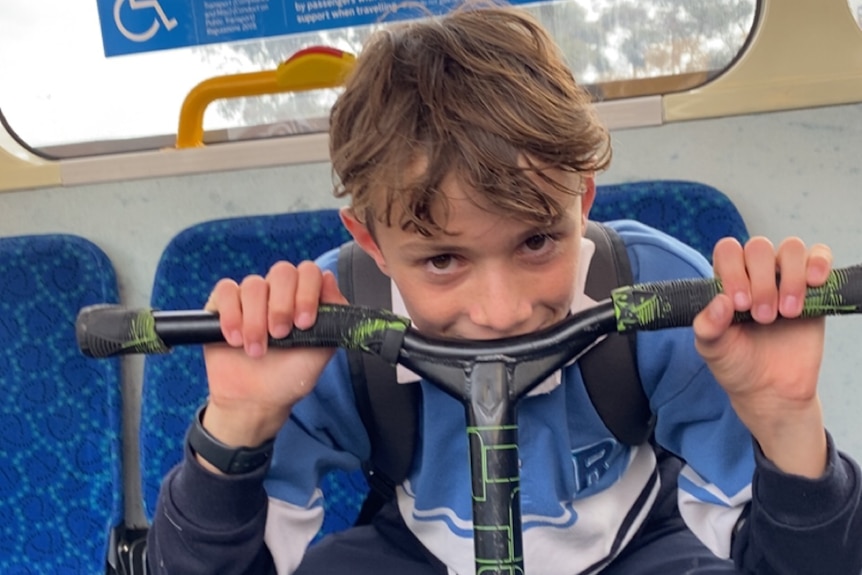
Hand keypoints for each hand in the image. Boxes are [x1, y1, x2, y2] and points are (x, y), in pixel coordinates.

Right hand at [200, 261, 346, 450]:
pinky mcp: (222, 306)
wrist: (256, 401)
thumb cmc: (290, 376)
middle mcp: (278, 292)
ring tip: (256, 350)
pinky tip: (235, 339)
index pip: (309, 272)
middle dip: (281, 305)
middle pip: (282, 271)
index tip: (304, 323)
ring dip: (255, 319)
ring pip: (253, 284)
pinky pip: (226, 291)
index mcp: (304, 298)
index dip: (307, 293)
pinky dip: (231, 315)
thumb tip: (330, 278)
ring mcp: (250, 298)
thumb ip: (333, 314)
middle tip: (279, 335)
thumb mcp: (321, 350)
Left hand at [692, 236, 832, 476]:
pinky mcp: (813, 289)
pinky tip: (814, 282)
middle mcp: (755, 274)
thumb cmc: (737, 364)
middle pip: (759, 247)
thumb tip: (720, 302)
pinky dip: (819, 263)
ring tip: (787, 312)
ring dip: (790, 278)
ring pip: (791, 249)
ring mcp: (785, 278)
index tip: (739, 304)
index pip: (728, 250)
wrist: (771, 390)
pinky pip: (820, 257)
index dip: (733, 270)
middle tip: (763, 317)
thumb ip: (707, 325)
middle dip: (762, 281)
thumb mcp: (712, 348)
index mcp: (726, 281)